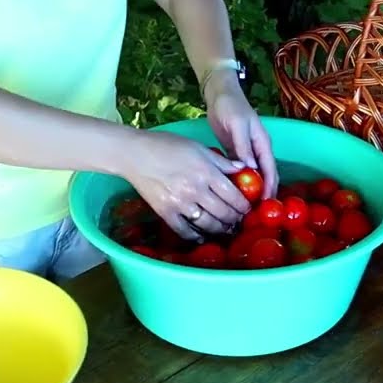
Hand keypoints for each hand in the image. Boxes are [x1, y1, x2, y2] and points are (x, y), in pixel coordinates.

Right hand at [117, 130, 251, 241]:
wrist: (135, 154)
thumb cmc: (167, 145)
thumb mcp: (198, 147)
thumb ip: (222, 161)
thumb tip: (243, 169)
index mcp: (206, 172)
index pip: (233, 195)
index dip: (244, 206)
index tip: (247, 209)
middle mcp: (196, 190)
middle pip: (224, 212)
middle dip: (235, 219)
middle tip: (239, 221)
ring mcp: (180, 203)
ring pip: (208, 224)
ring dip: (220, 230)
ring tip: (226, 229)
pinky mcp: (166, 212)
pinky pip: (185, 230)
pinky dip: (196, 236)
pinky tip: (202, 237)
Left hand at [205, 80, 277, 198]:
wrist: (219, 94)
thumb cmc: (230, 106)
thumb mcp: (237, 125)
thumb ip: (243, 146)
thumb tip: (250, 169)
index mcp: (262, 143)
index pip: (270, 170)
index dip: (270, 188)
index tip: (265, 205)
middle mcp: (257, 150)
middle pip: (265, 176)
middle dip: (263, 194)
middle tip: (254, 213)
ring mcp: (247, 152)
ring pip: (253, 176)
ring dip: (250, 191)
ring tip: (243, 209)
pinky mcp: (235, 153)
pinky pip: (240, 172)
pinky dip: (239, 183)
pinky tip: (232, 195)